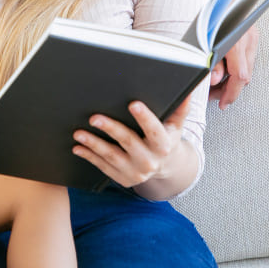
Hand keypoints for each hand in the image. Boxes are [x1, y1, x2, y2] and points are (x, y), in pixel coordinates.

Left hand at [71, 97, 190, 188]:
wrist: (166, 168)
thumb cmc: (167, 138)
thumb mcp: (176, 124)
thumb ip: (180, 108)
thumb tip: (190, 88)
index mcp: (164, 145)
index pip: (155, 130)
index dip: (145, 118)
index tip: (133, 104)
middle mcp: (151, 161)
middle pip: (129, 142)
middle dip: (111, 129)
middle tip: (93, 118)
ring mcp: (136, 172)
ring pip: (112, 156)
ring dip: (93, 144)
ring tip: (79, 133)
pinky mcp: (123, 179)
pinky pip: (103, 167)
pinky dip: (89, 156)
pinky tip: (78, 147)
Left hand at [209, 23, 257, 108]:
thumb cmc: (206, 15)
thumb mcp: (203, 39)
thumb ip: (211, 62)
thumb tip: (213, 81)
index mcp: (236, 39)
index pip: (238, 75)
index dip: (230, 93)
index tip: (222, 105)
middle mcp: (249, 38)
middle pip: (245, 75)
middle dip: (231, 91)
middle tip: (218, 101)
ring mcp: (253, 36)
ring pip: (248, 69)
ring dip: (235, 82)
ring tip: (219, 91)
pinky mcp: (253, 36)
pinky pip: (248, 60)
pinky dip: (238, 70)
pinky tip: (227, 76)